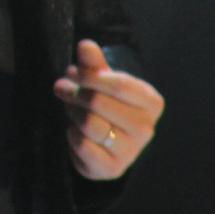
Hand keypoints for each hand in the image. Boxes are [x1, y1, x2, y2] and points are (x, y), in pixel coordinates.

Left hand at [54, 38, 161, 178]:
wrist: (106, 145)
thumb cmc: (106, 105)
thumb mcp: (101, 82)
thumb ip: (94, 64)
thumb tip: (85, 45)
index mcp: (151, 103)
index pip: (119, 84)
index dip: (90, 76)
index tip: (72, 72)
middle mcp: (147, 128)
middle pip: (99, 102)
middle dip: (74, 93)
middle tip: (63, 88)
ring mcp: (132, 151)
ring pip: (89, 123)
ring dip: (72, 112)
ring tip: (70, 107)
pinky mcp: (113, 168)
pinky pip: (82, 144)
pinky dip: (71, 134)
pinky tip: (74, 130)